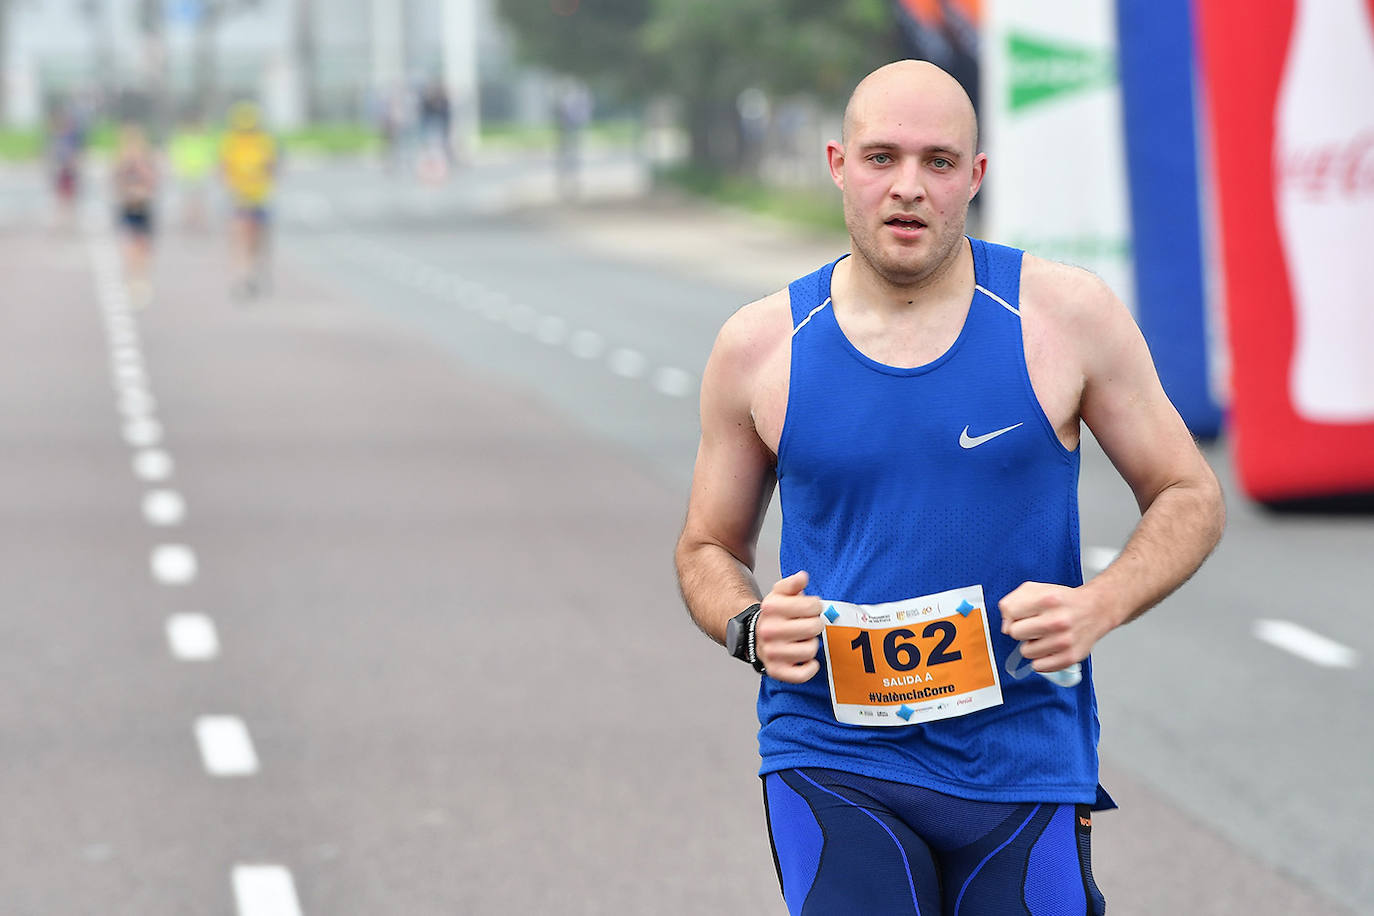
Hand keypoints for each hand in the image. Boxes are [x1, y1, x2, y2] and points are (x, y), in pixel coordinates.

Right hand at [756, 570, 823, 682]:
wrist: (754, 636)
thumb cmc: (773, 615)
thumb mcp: (779, 593)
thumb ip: (792, 583)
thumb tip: (803, 577)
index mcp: (771, 608)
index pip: (812, 606)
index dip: (816, 606)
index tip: (810, 608)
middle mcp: (769, 630)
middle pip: (814, 628)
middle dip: (815, 625)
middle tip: (808, 625)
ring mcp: (772, 652)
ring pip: (810, 650)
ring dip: (811, 645)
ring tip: (803, 640)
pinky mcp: (776, 671)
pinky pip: (802, 674)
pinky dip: (810, 668)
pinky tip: (806, 660)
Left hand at [999, 581, 1115, 673]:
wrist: (1096, 609)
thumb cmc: (1063, 601)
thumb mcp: (1036, 589)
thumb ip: (1013, 601)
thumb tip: (1005, 626)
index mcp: (1048, 599)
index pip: (1010, 612)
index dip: (1012, 614)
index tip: (1022, 615)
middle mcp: (1057, 620)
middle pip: (1015, 633)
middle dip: (1021, 630)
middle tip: (1034, 626)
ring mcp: (1065, 641)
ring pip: (1026, 652)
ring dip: (1031, 645)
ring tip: (1044, 636)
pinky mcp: (1070, 657)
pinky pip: (1039, 666)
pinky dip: (1041, 659)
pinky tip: (1049, 648)